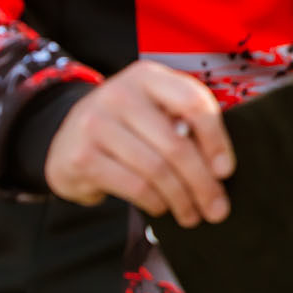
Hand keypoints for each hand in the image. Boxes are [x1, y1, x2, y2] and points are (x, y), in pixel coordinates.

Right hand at [43, 61, 234, 226]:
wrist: (67, 140)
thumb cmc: (127, 128)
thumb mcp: (154, 111)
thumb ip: (185, 125)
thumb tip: (220, 171)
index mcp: (147, 76)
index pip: (193, 102)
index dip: (216, 139)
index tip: (226, 171)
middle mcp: (119, 94)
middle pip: (176, 145)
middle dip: (202, 183)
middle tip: (217, 209)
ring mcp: (96, 124)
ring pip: (156, 170)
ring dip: (181, 199)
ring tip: (192, 215)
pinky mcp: (83, 156)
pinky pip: (134, 186)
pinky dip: (156, 203)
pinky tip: (162, 208)